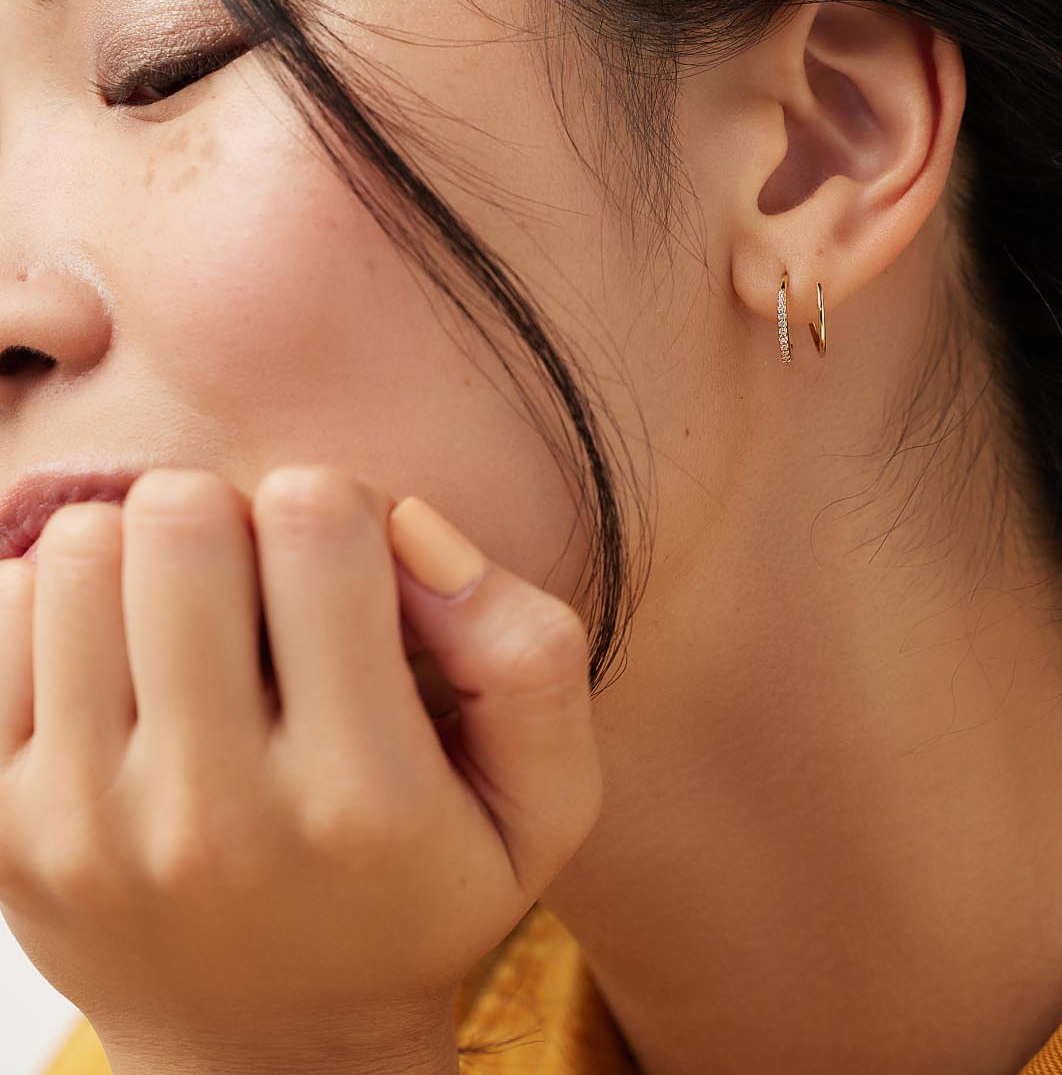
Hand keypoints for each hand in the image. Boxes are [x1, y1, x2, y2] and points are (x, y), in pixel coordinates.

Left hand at [0, 466, 602, 1074]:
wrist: (270, 1059)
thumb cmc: (416, 893)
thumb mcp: (541, 801)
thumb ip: (527, 649)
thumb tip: (407, 526)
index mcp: (361, 798)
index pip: (316, 522)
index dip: (342, 509)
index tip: (347, 574)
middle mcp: (211, 817)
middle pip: (182, 517)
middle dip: (234, 516)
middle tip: (260, 588)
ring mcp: (83, 827)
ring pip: (83, 550)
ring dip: (147, 555)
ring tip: (191, 623)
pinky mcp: (0, 827)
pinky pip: (3, 609)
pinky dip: (64, 601)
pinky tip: (123, 660)